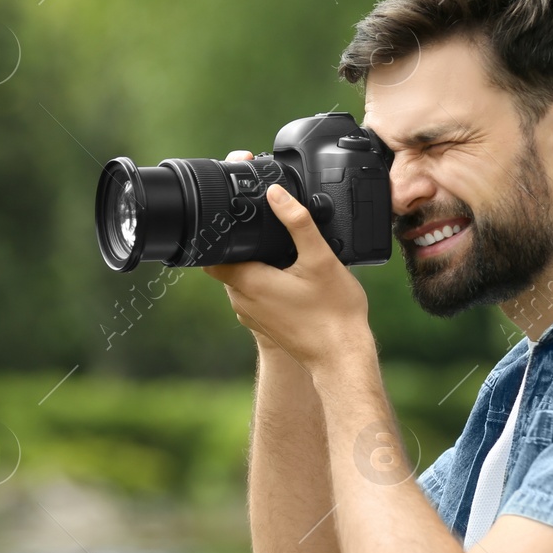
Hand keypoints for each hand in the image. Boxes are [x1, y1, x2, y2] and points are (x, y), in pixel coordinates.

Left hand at [204, 152, 372, 373]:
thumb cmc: (333, 313)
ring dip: (254, 263)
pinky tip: (289, 275)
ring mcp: (252, 315)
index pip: (211, 254)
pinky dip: (264, 281)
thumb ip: (297, 222)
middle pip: (227, 263)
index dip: (218, 233)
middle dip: (240, 246)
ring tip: (281, 251)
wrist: (342, 357)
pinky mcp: (264, 324)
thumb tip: (276, 194)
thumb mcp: (320, 259)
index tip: (233, 219)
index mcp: (248, 283)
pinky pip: (254, 295)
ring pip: (241, 279)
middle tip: (263, 229)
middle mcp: (242, 301)